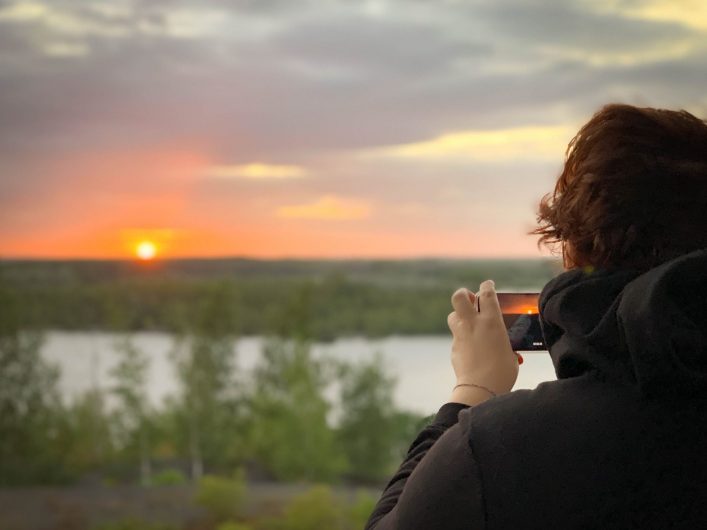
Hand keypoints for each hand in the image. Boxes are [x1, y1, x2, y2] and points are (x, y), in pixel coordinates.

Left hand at [447, 280, 518, 404]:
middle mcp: (473, 324)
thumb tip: (504, 347)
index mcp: (492, 322)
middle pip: (459, 297)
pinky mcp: (454, 347)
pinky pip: (456, 337)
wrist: (480, 389)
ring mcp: (461, 335)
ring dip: (460, 315)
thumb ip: (504, 342)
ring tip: (469, 323)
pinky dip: (463, 338)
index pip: (487, 294)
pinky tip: (471, 349)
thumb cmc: (502, 372)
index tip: (487, 284)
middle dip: (464, 294)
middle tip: (470, 298)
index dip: (487, 286)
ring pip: (453, 315)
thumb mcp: (510, 353)